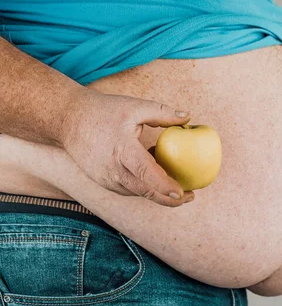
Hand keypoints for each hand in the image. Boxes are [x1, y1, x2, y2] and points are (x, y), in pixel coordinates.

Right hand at [60, 90, 194, 206]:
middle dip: (170, 199)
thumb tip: (188, 116)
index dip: (165, 186)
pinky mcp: (104, 182)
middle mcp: (113, 169)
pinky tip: (153, 171)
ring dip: (158, 190)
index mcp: (122, 150)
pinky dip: (144, 184)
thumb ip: (162, 113)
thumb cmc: (103, 111)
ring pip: (138, 192)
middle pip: (146, 192)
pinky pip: (129, 188)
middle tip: (191, 195)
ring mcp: (107, 179)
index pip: (146, 173)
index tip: (183, 192)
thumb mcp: (134, 106)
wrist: (67, 120)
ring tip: (173, 178)